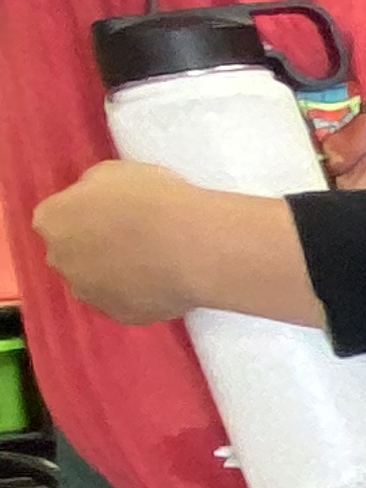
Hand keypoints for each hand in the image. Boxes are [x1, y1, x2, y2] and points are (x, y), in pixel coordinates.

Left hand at [31, 159, 225, 322]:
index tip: (112, 211)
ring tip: (155, 260)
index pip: (57, 216)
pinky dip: (140, 293)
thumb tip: (94, 203)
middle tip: (134, 235)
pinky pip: (126, 302)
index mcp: (52, 220)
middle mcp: (60, 260)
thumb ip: (91, 189)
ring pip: (96, 281)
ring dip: (116, 272)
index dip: (85, 212)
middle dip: (95, 245)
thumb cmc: (151, 199)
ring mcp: (88, 292)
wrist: (191, 245)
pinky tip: (165, 280)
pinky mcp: (119, 315)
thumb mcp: (113, 172)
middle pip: (72, 252)